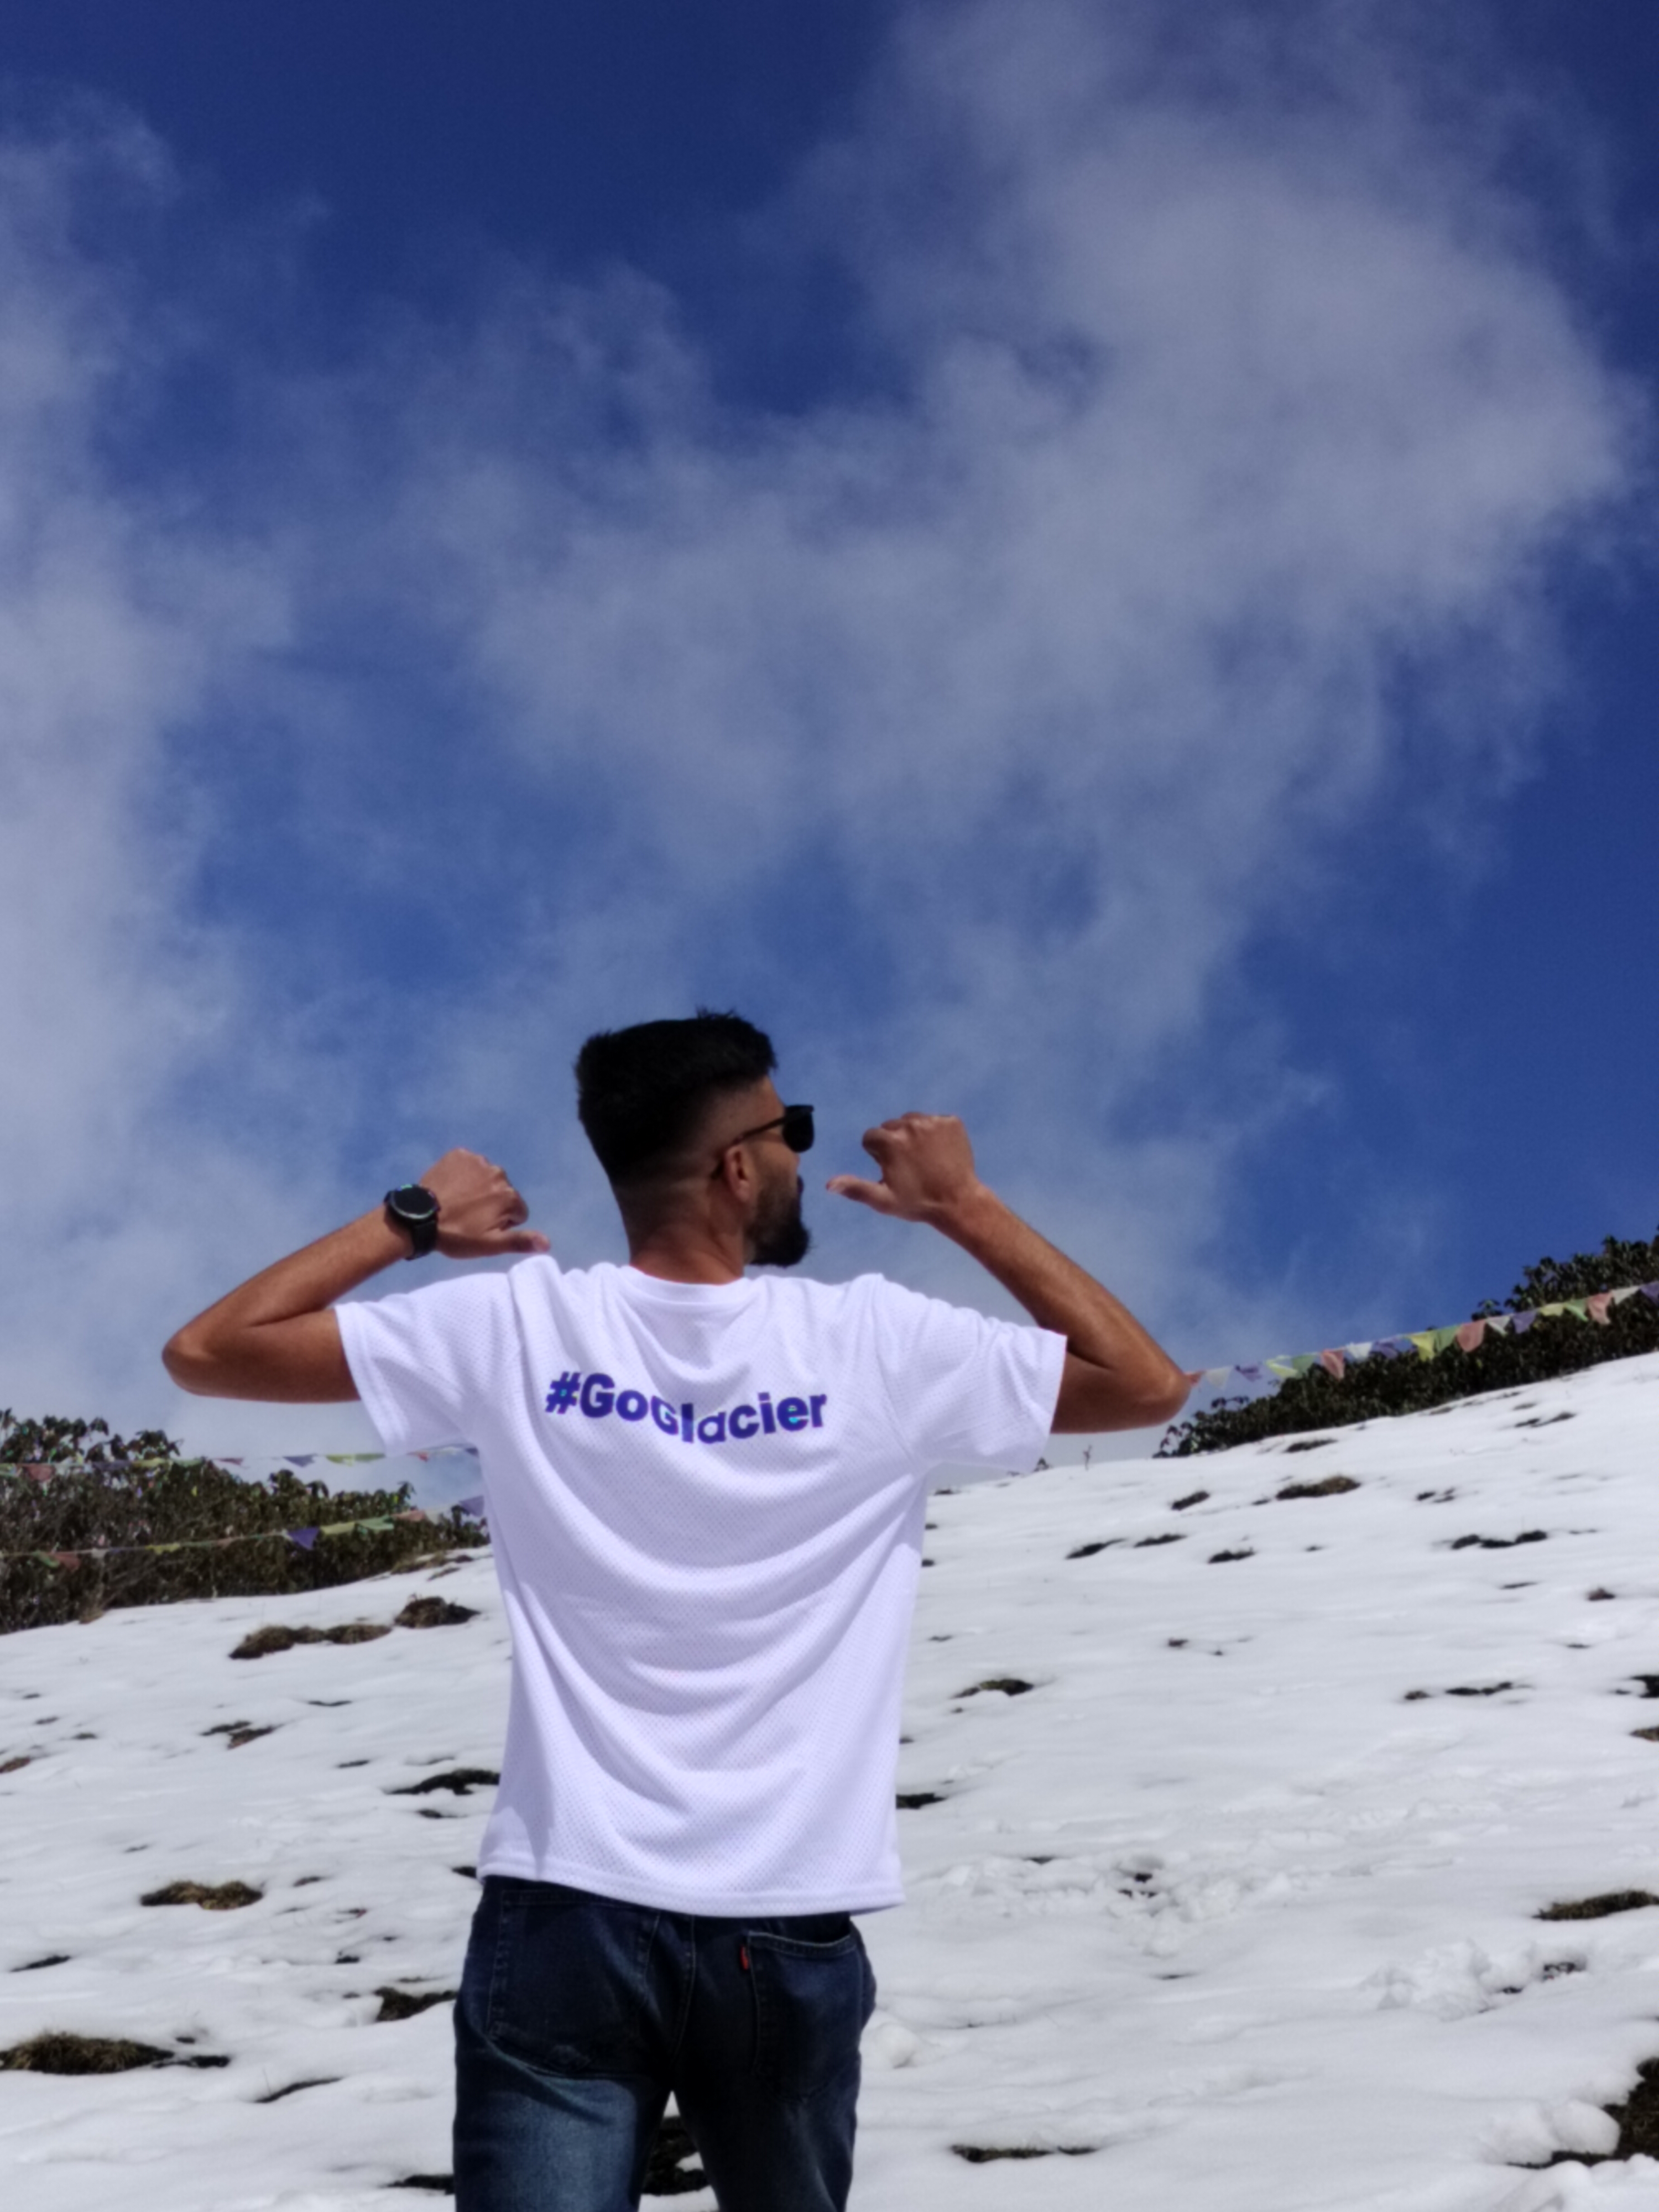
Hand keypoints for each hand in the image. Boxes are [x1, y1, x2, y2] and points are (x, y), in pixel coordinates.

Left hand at [421, 1148, 549, 1258]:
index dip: (502, 1223)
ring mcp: (478, 1161)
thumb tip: (548, 1243)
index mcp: (510, 1197)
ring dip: (478, 1188)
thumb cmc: (457, 1235)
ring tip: (458, 1202)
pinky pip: (468, 1164)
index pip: (518, 1212)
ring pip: (486, 1177)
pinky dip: (463, 1174)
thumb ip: (520, 1241)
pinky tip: (450, 1187)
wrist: (419, 1218)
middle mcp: (499, 1174)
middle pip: (503, 1192)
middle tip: (470, 1216)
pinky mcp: (459, 1154)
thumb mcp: (490, 1245)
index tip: (483, 1228)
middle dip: (492, 1204)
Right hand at [827, 1113, 986, 1224]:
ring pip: (912, 1121)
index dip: (878, 1154)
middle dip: (894, 1142)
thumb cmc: (917, 1202)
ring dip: (913, 1134)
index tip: (891, 1169)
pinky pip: (935, 1121)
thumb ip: (856, 1188)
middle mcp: (909, 1124)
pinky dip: (936, 1133)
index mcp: (890, 1141)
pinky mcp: (952, 1122)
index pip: (871, 1138)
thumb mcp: (883, 1200)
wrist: (959, 1202)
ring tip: (924, 1157)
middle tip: (908, 1165)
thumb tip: (829, 1185)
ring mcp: (933, 1121)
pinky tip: (940, 1152)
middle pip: (891, 1126)